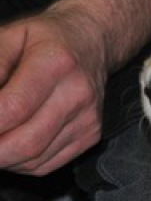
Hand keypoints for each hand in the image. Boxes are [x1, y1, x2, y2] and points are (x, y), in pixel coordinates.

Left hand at [0, 10, 106, 175]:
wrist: (92, 43)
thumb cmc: (45, 39)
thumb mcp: (9, 37)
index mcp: (56, 63)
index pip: (13, 108)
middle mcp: (77, 95)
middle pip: (26, 142)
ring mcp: (87, 119)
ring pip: (34, 159)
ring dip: (3, 159)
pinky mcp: (90, 135)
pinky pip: (47, 164)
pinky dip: (20, 163)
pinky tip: (9, 146)